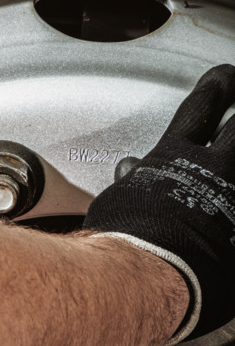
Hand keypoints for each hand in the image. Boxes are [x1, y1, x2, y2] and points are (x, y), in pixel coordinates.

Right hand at [84, 64, 234, 342]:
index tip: (222, 76)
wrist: (153, 268)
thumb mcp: (121, 198)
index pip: (199, 110)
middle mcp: (212, 168)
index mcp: (174, 156)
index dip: (213, 90)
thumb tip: (131, 169)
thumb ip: (135, 181)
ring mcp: (234, 196)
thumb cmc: (127, 234)